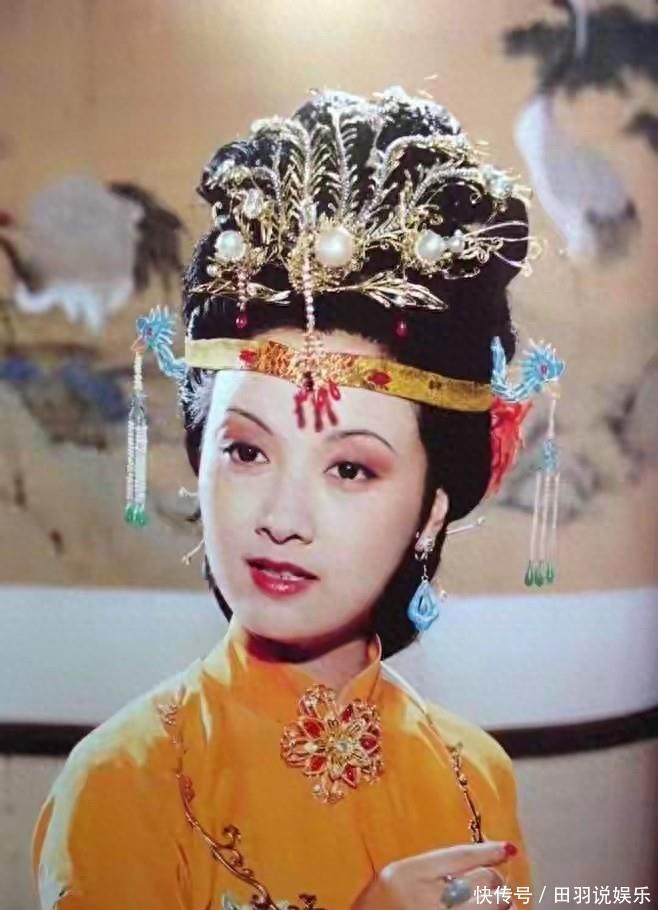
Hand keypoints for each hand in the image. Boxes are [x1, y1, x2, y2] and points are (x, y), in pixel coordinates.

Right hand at [349, 840, 516, 909]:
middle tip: (494, 883)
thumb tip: (476, 861)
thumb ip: (429, 869)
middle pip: (480, 881)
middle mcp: (425, 899)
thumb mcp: (396, 879)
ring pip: (489, 906)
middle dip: (493, 880)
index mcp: (406, 875)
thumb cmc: (377, 908)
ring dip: (497, 902)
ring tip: (494, 900)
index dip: (487, 851)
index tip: (507, 848)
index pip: (459, 856)